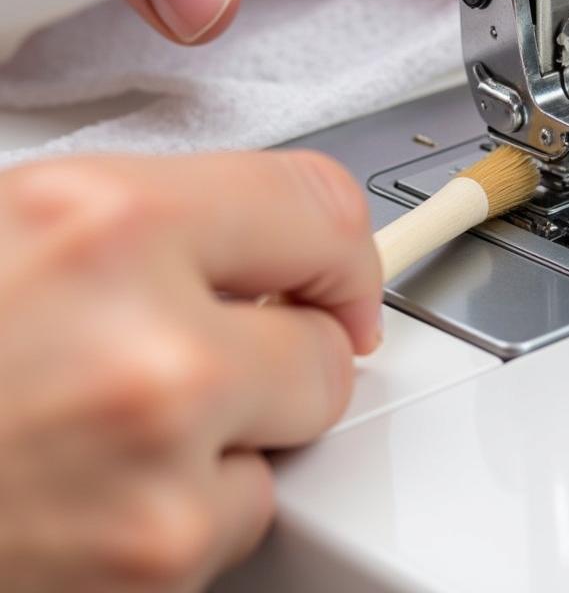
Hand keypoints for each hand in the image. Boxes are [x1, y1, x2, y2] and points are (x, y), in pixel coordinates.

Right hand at [0, 151, 380, 591]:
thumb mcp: (13, 233)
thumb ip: (147, 231)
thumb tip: (259, 248)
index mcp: (104, 219)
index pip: (321, 209)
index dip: (338, 250)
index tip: (337, 277)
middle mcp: (143, 339)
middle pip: (326, 343)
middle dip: (285, 351)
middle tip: (210, 360)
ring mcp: (153, 466)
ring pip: (292, 439)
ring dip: (233, 436)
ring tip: (113, 433)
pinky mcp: (149, 567)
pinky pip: (236, 523)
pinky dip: (187, 513)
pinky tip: (91, 498)